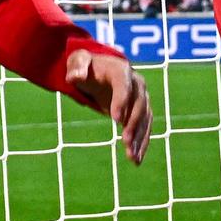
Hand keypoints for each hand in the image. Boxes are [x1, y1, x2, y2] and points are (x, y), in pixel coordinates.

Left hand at [61, 46, 151, 163]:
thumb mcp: (77, 61)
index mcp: (121, 71)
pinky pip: (145, 128)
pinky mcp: (142, 111)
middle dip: (133, 124)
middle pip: (139, 105)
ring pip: (145, 119)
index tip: (115, 119)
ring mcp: (142, 98)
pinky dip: (141, 143)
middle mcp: (137, 84)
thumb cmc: (86, 66)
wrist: (98, 70)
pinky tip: (136, 159)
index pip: (124, 86)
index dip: (121, 101)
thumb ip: (76, 67)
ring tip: (132, 158)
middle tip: (124, 141)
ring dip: (140, 138)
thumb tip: (75, 77)